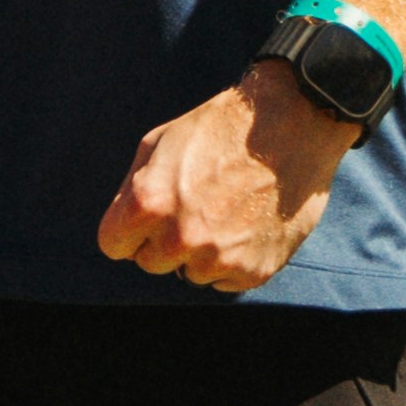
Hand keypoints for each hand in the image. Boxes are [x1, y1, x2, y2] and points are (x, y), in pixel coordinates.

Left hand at [98, 63, 349, 295]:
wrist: (292, 125)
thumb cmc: (220, 127)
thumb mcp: (158, 142)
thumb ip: (131, 189)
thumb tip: (124, 227)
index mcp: (149, 203)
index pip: (113, 245)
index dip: (128, 230)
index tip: (146, 218)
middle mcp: (181, 237)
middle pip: (150, 263)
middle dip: (163, 241)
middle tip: (192, 208)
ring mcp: (220, 258)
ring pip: (190, 273)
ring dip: (200, 253)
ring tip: (225, 212)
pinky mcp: (254, 270)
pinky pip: (226, 281)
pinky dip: (233, 260)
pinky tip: (247, 224)